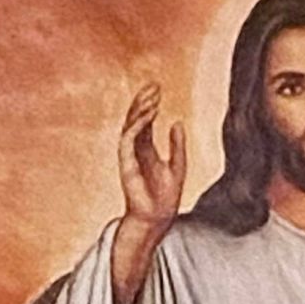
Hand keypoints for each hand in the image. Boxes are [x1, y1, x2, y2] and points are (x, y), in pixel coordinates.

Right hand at [118, 82, 185, 228]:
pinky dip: (138, 125)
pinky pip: (129, 138)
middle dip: (143, 101)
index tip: (158, 89)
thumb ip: (177, 145)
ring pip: (130, 126)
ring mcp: (129, 156)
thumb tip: (177, 122)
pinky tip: (150, 114)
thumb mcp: (178, 165)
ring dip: (140, 110)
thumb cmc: (165, 198)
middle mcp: (135, 150)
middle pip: (135, 119)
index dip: (150, 104)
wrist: (156, 218)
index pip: (145, 121)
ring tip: (153, 98)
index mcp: (146, 150)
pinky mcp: (126, 163)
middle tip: (153, 85)